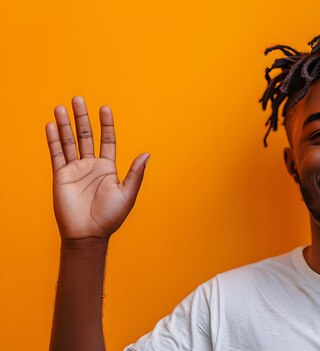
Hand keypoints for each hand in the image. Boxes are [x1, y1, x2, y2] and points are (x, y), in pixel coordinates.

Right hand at [45, 96, 149, 239]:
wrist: (89, 234)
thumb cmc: (110, 217)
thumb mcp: (127, 194)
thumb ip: (135, 173)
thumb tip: (147, 154)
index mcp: (108, 168)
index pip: (107, 140)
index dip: (106, 124)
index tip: (104, 108)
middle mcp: (91, 166)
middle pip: (86, 136)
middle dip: (82, 118)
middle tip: (78, 99)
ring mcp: (75, 170)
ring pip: (69, 141)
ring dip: (65, 124)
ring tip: (61, 107)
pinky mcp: (61, 177)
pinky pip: (56, 155)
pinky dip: (53, 140)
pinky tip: (51, 125)